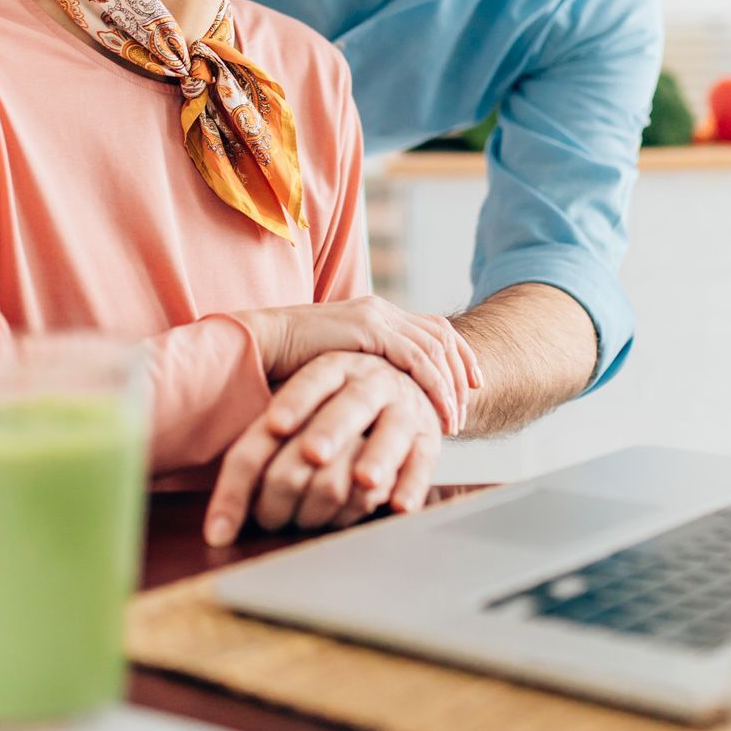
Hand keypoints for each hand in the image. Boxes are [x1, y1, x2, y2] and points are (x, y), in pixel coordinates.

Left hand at [204, 353, 442, 545]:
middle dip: (331, 431)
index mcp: (333, 365)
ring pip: (391, 430)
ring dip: (377, 457)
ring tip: (363, 480)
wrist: (403, 379)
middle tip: (313, 454)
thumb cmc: (336, 403)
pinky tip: (398, 506)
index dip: (294, 401)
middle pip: (349, 405)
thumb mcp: (304, 399)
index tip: (274, 424)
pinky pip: (423, 461)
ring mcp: (403, 407)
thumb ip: (263, 436)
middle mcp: (370, 380)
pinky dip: (412, 484)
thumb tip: (220, 486)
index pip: (311, 380)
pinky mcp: (427, 438)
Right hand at [240, 297, 478, 434]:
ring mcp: (377, 316)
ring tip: (454, 421)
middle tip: (471, 404)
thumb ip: (363, 374)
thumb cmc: (289, 366)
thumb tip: (384, 402)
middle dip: (462, 370)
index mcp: (376, 314)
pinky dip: (434, 387)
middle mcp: (381, 310)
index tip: (471, 385)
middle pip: (441, 334)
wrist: (258, 346)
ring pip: (435, 348)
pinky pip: (417, 359)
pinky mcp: (369, 329)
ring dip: (450, 386)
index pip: (431, 328)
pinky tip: (439, 412)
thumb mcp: (339, 368)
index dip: (457, 355)